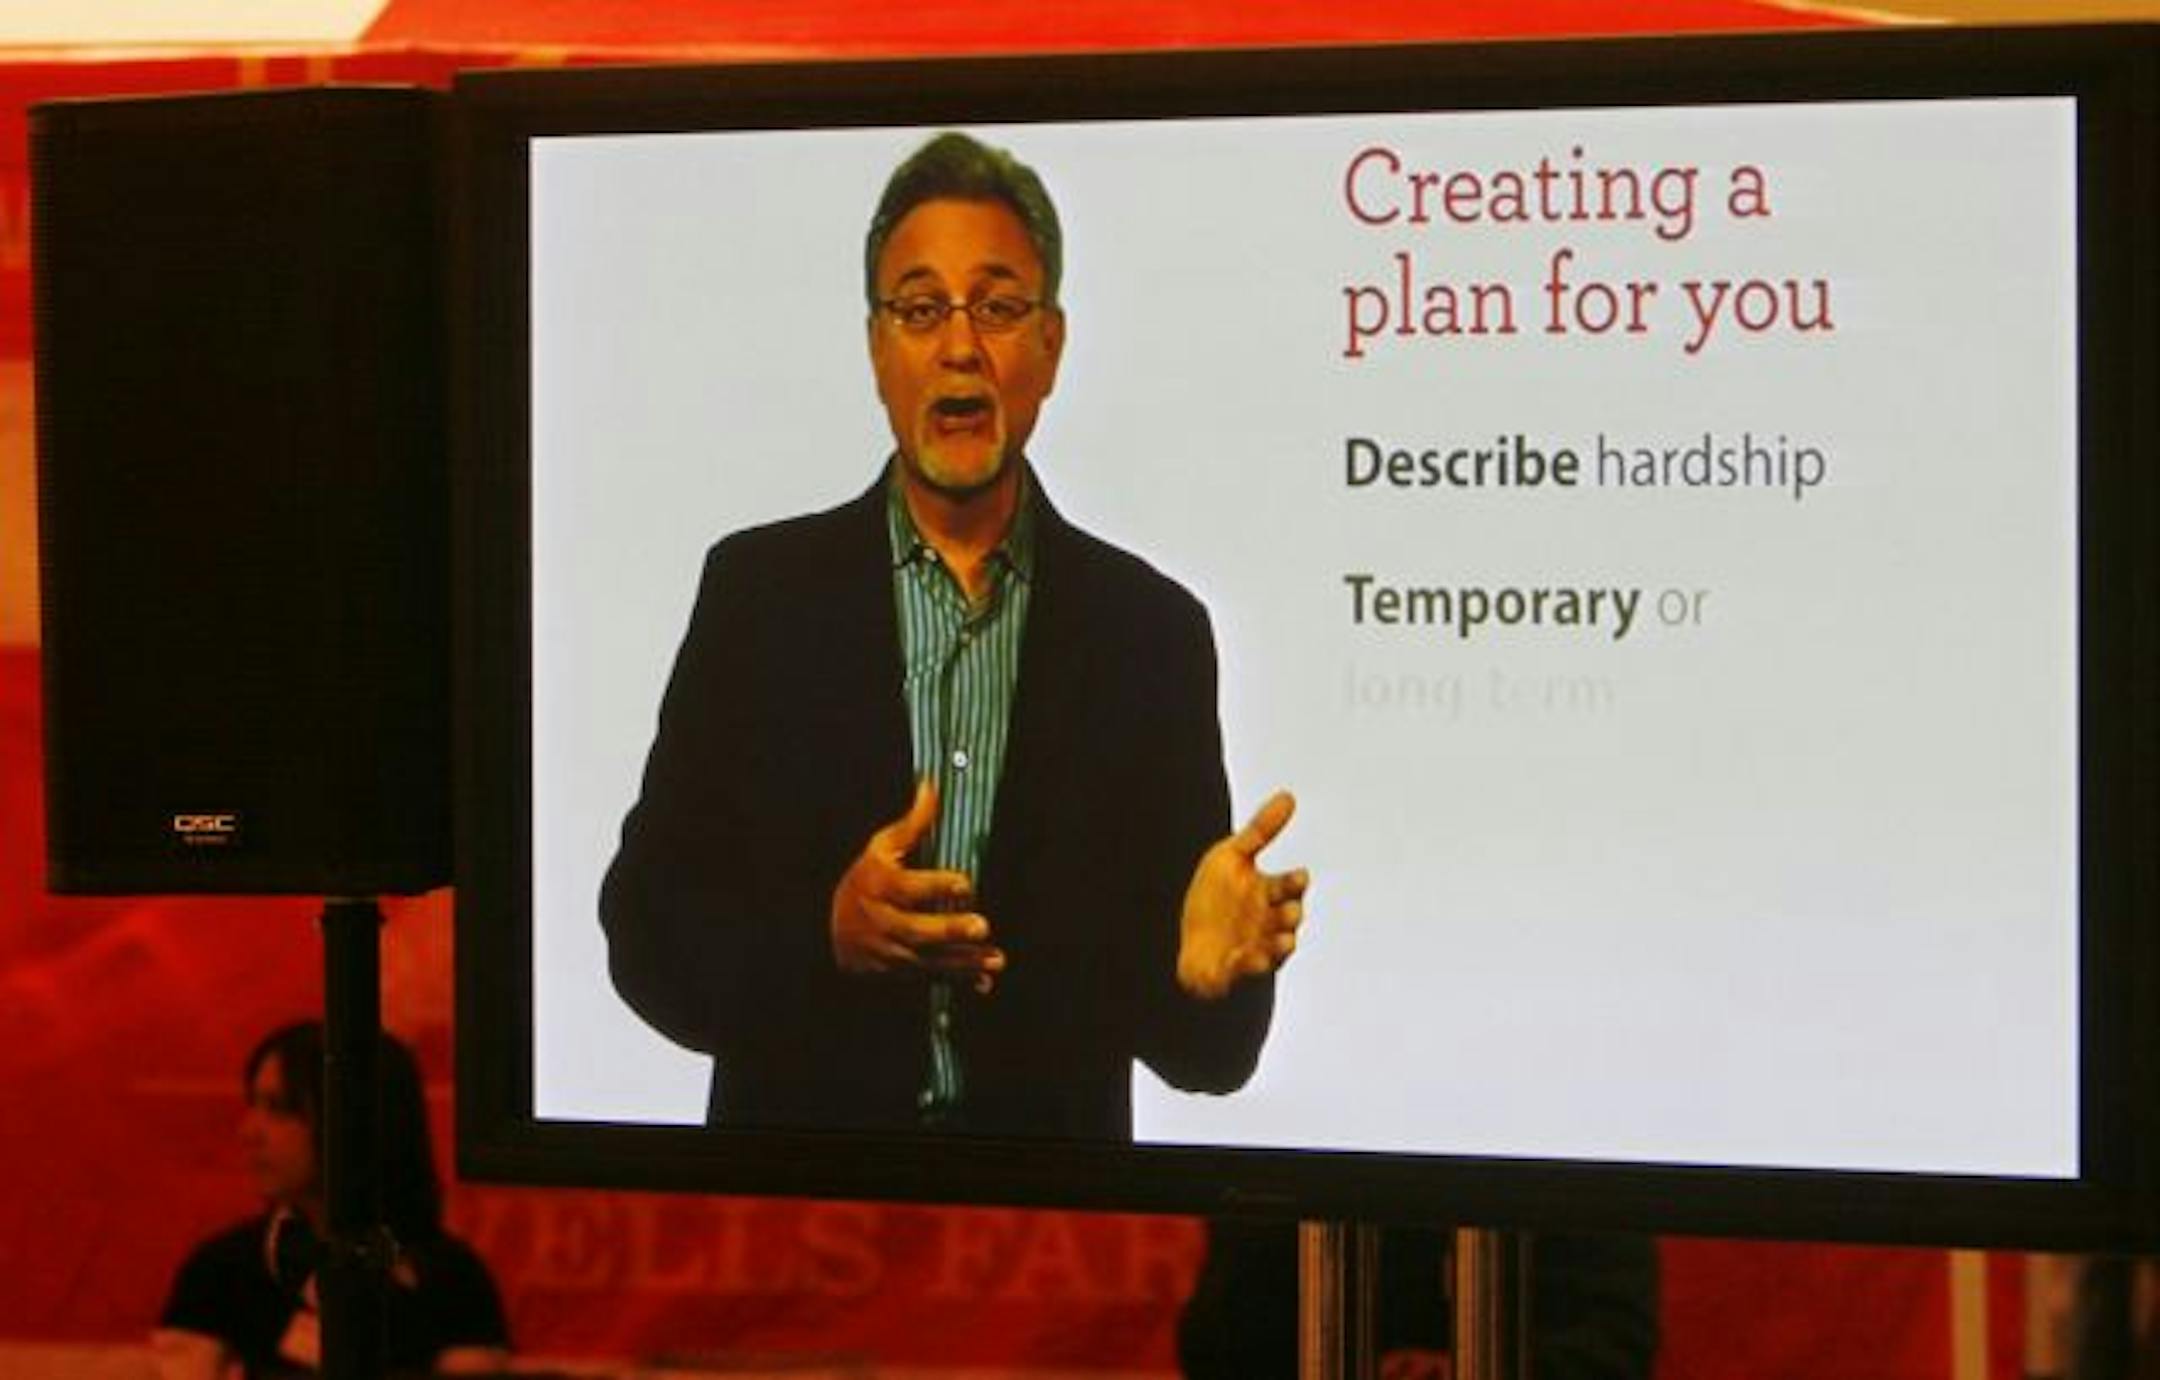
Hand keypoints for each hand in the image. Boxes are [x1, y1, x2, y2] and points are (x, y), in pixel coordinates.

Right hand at [830, 778, 1004, 992]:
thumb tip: (931, 785)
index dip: (936, 886)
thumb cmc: (864, 881)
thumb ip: (912, 824)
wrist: (828, 931)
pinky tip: (984, 982)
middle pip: (916, 930)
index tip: (965, 883)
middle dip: (950, 930)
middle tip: (983, 925)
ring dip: (964, 962)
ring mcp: (890, 951)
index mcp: (879, 886)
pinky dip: (957, 982)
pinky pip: (930, 980)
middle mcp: (883, 921)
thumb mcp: (880, 849)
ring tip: (996, 960)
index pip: (907, 888)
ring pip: (929, 960)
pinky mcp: (899, 973)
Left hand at [1177, 790, 1309, 999]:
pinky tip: (1243, 954)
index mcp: (1268, 891)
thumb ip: (1262, 829)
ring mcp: (1259, 944)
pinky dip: (1250, 962)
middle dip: (1292, 915)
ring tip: (1282, 940)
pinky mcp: (1241, 966)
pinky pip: (1250, 967)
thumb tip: (1290, 795)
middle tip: (1288, 912)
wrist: (1188, 933)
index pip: (1292, 885)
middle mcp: (1269, 919)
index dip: (1297, 882)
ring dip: (1282, 943)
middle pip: (1291, 916)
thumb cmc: (1213, 895)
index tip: (1299, 877)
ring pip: (1280, 946)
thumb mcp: (1232, 855)